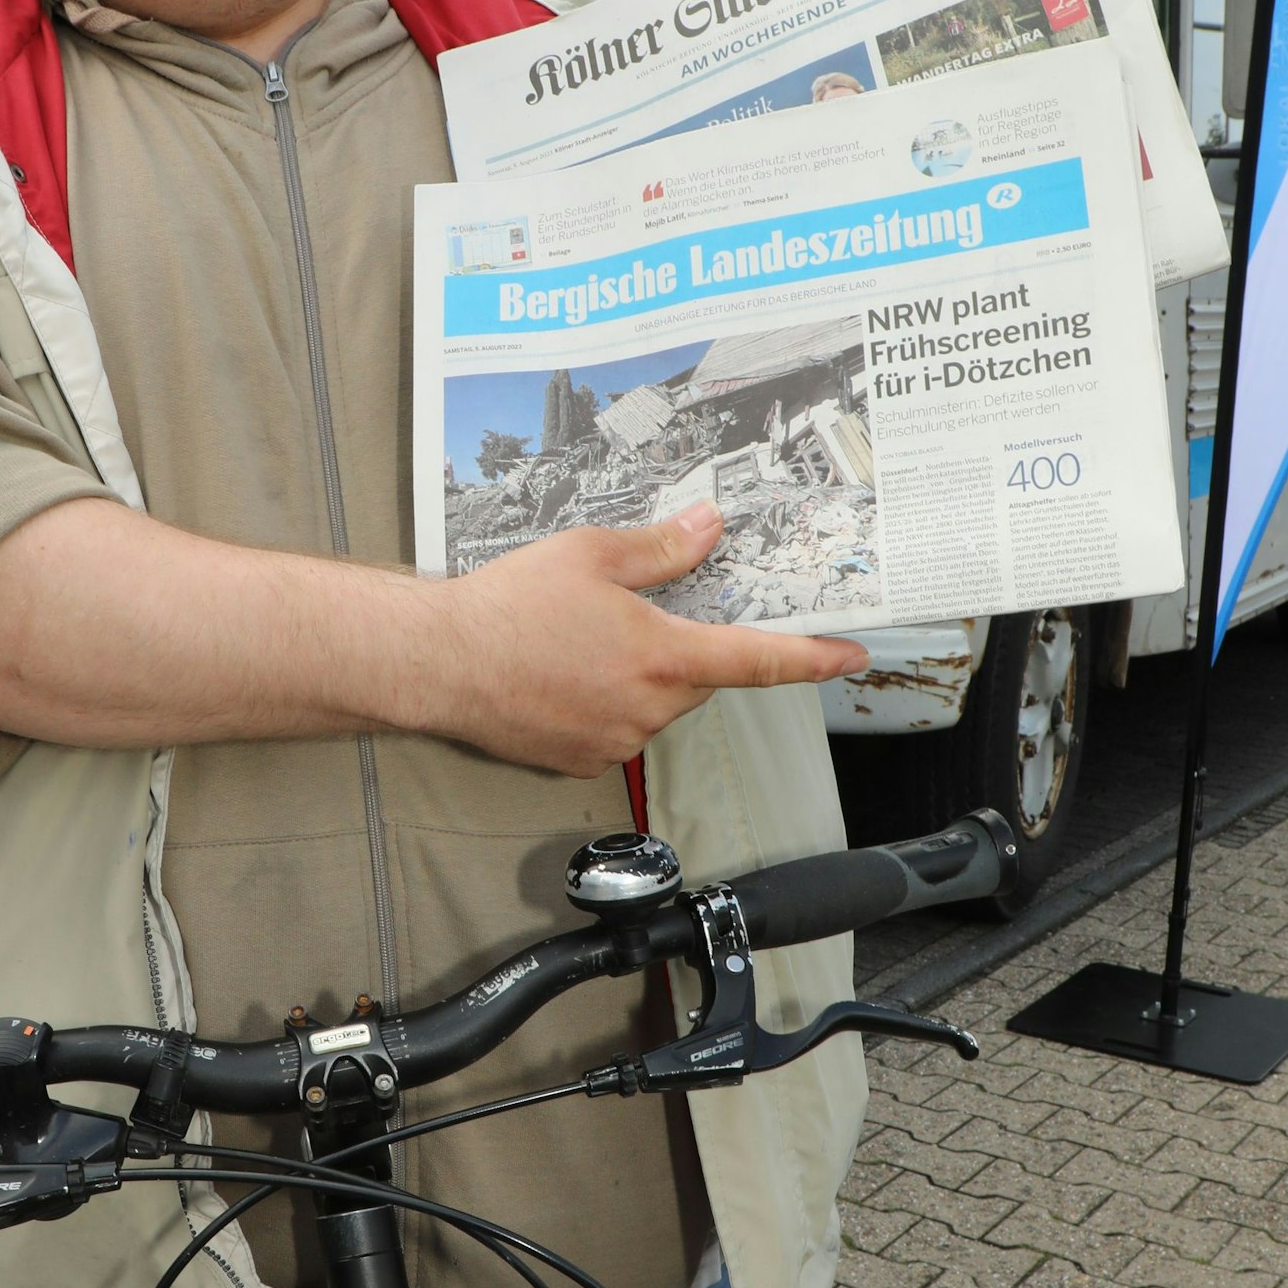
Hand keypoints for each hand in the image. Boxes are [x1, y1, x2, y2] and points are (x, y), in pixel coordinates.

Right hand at [431, 502, 868, 777]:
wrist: (438, 662)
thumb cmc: (507, 606)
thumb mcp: (590, 555)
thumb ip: (659, 547)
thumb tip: (708, 528)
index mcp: (662, 656)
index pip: (758, 660)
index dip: (811, 658)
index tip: (849, 655)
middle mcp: (648, 708)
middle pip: (698, 678)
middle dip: (683, 645)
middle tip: (637, 612)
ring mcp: (615, 740)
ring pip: (656, 703)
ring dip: (639, 673)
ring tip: (580, 639)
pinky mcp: (581, 759)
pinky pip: (617, 727)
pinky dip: (605, 700)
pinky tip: (563, 671)